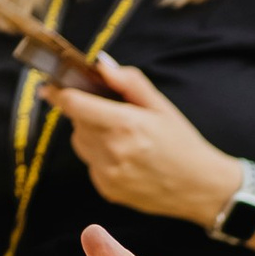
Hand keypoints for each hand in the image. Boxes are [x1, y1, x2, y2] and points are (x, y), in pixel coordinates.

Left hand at [48, 53, 243, 231]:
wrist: (202, 188)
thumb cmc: (184, 144)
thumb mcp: (162, 106)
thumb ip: (129, 82)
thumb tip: (101, 65)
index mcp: (125, 124)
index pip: (73, 104)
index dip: (60, 93)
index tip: (52, 87)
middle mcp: (113, 150)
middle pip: (75, 123)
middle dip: (86, 114)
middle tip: (111, 116)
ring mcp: (108, 173)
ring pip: (80, 144)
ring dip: (91, 136)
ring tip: (121, 139)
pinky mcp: (108, 190)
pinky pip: (90, 165)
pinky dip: (100, 158)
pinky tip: (126, 159)